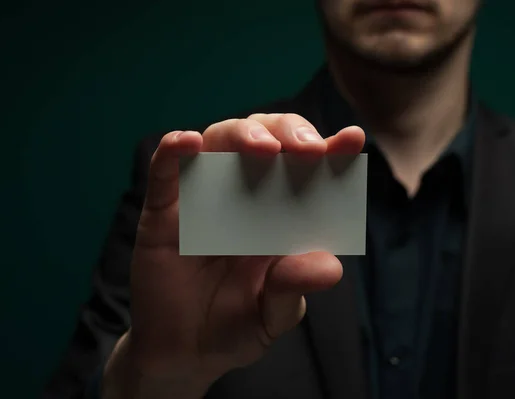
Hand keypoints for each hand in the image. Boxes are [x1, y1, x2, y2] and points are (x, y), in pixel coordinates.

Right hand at [103, 114, 364, 397]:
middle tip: (307, 150)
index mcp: (281, 213)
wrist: (182, 354)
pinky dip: (174, 150)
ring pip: (220, 141)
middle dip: (289, 132)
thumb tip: (329, 267)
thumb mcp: (273, 315)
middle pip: (266, 138)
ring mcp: (203, 197)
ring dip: (241, 133)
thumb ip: (294, 290)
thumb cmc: (234, 327)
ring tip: (261, 148)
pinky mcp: (163, 210)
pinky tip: (188, 143)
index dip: (331, 149)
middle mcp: (245, 194)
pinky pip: (165, 172)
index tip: (351, 140)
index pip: (308, 168)